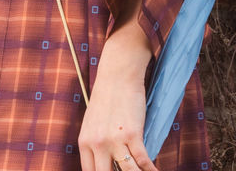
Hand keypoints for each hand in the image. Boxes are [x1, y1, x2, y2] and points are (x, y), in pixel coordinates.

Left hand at [78, 25, 158, 170]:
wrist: (118, 74)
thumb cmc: (108, 96)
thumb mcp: (93, 122)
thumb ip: (96, 142)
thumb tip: (108, 160)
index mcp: (84, 142)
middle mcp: (96, 144)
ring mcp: (114, 140)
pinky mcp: (132, 134)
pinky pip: (142, 160)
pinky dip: (151, 169)